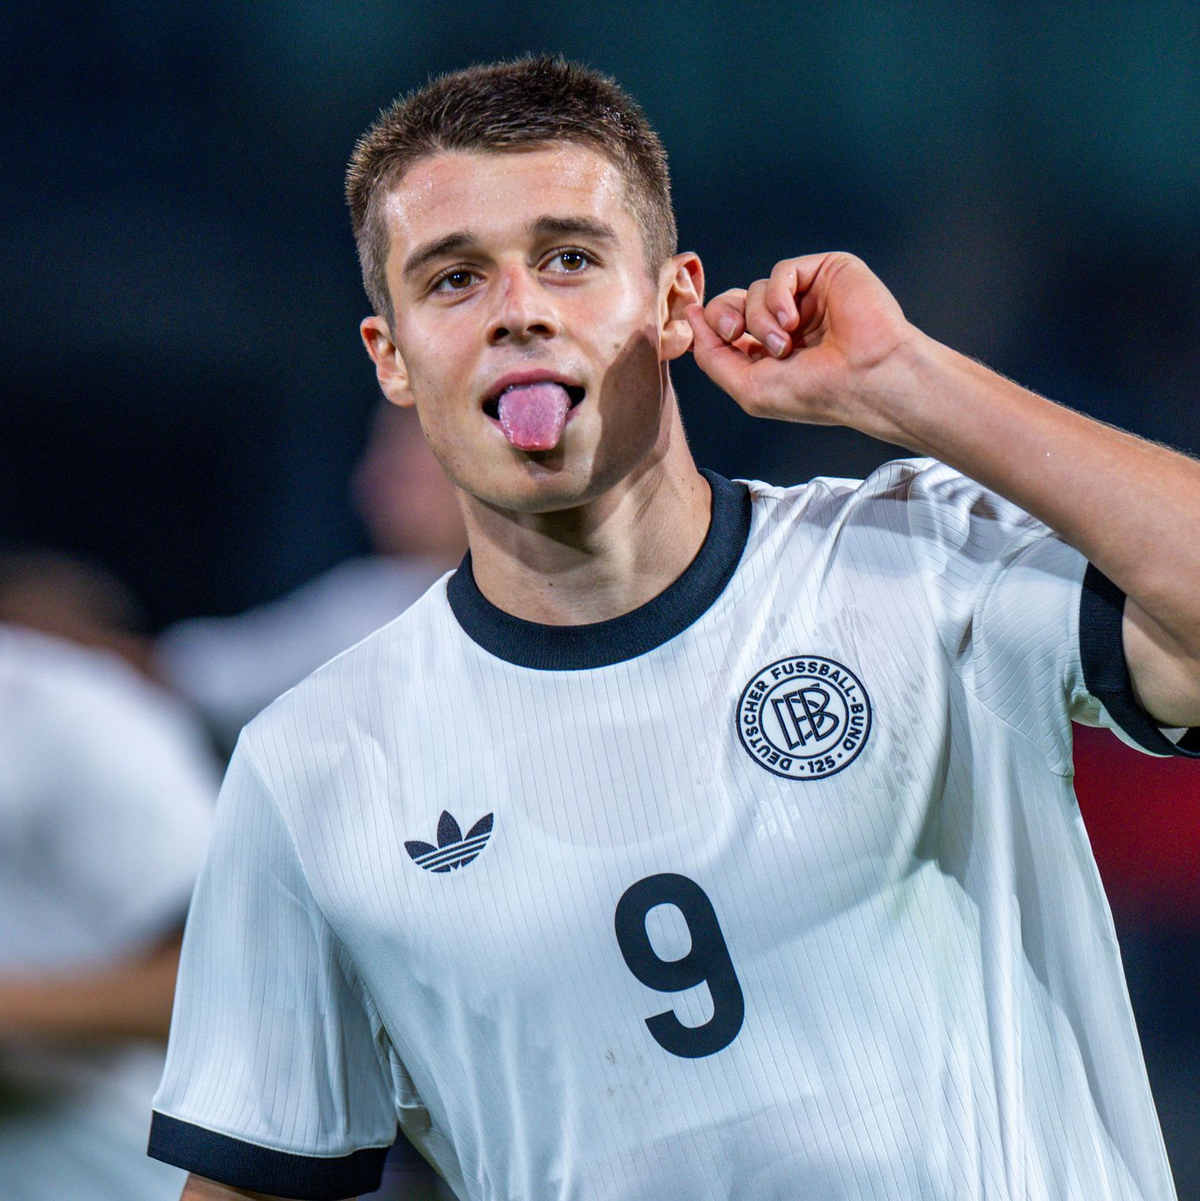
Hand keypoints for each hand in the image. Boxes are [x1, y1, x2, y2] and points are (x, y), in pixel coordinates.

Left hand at [686, 252, 913, 434]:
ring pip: (756, 289)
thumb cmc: (816, 393)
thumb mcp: (748, 387)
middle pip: (733, 302)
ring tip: (784, 344)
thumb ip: (712, 356)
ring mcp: (806, 297)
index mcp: (768, 351)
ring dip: (759, 318)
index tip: (708, 329)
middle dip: (725, 317)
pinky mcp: (825, 273)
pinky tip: (793, 320)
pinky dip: (778, 295)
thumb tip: (692, 317)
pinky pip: (781, 272)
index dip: (710, 326)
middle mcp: (786, 322)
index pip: (725, 327)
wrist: (867, 379)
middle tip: (736, 334)